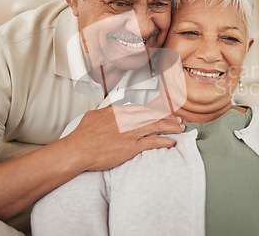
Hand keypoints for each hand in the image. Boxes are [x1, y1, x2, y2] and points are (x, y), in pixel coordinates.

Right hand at [64, 105, 184, 171]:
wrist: (78, 150)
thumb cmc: (82, 136)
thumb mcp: (92, 116)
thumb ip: (105, 113)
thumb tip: (109, 112)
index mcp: (118, 112)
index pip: (142, 109)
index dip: (154, 111)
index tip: (162, 113)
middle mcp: (127, 119)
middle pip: (153, 115)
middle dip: (168, 117)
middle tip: (178, 120)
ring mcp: (131, 132)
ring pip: (156, 126)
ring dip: (171, 127)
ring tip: (180, 128)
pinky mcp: (132, 146)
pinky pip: (153, 142)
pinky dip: (164, 141)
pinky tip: (172, 142)